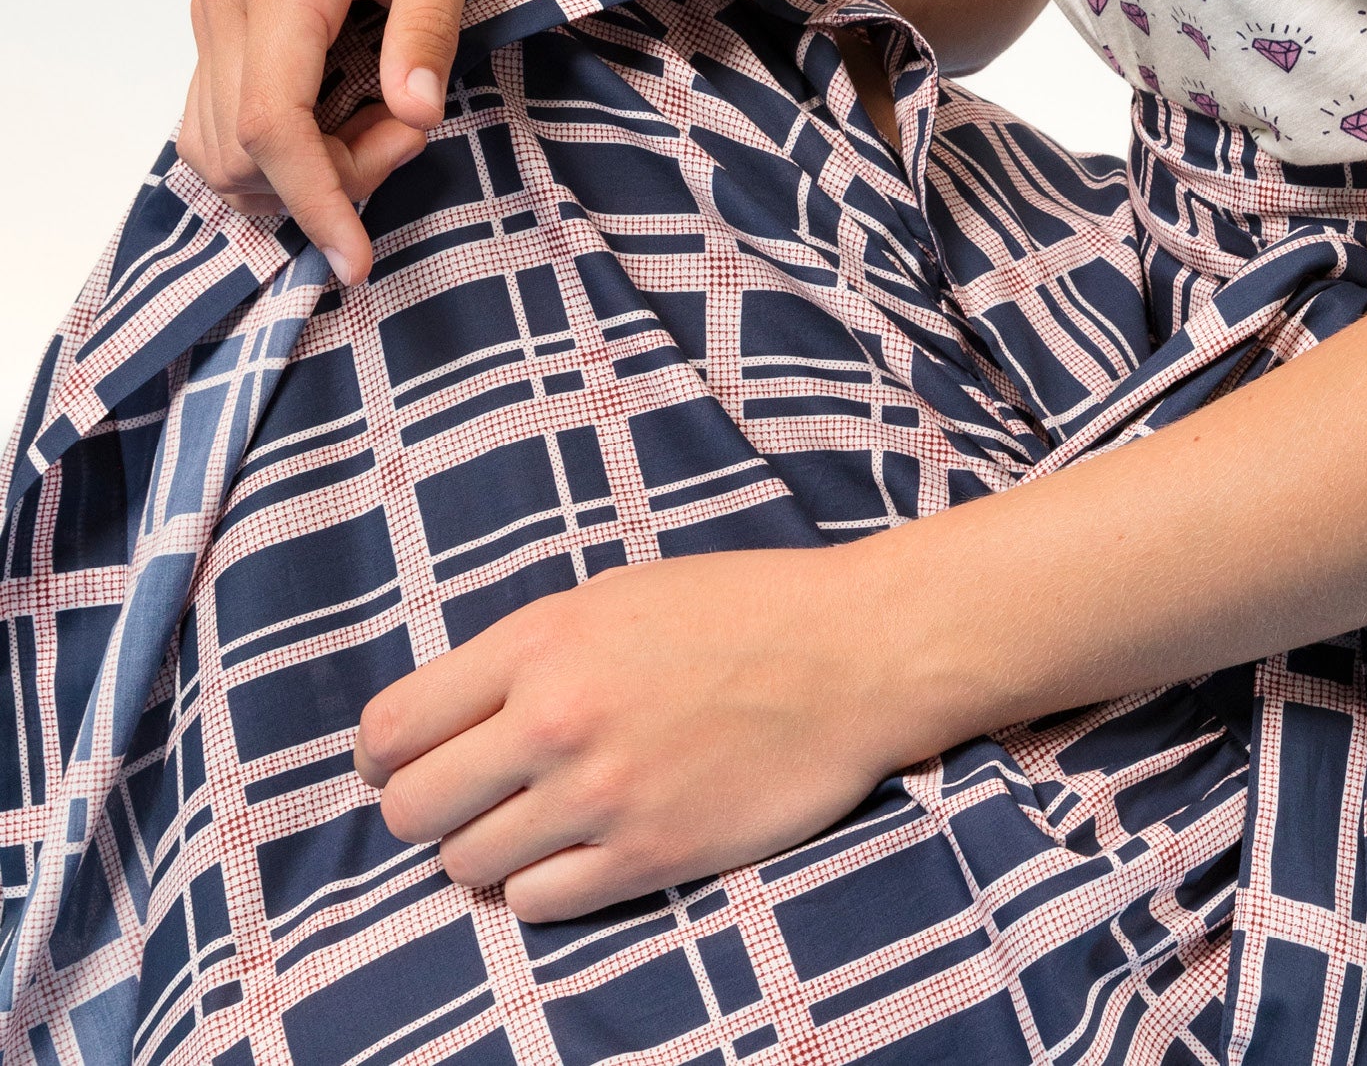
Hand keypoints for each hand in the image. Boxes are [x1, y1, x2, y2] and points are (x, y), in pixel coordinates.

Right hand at [178, 0, 507, 282]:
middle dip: (329, 178)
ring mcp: (216, 5)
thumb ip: (428, 29)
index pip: (272, 123)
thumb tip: (412, 115)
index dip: (314, 200)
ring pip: (220, 144)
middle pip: (244, 149)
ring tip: (390, 117)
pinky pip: (222, 114)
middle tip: (416, 128)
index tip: (358, 257)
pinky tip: (348, 114)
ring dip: (301, 165)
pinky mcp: (223, 16)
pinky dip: (279, 142)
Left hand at [354, 551, 915, 916]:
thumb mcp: (615, 596)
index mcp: (541, 640)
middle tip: (468, 797)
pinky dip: (542, 884)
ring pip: (468, 863)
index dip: (382, 755)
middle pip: (414, 807)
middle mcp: (556, 719)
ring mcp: (600, 795)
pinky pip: (536, 903)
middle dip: (427, 806)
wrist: (852, 655)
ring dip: (488, 848)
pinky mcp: (647, 857)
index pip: (393, 727)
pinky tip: (581, 847)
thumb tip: (446, 719)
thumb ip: (526, 654)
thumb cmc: (739, 611)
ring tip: (536, 819)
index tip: (399, 762)